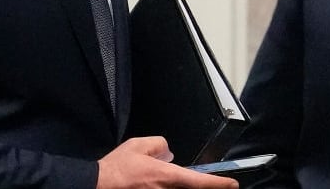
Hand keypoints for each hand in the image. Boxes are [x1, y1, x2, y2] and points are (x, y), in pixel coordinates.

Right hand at [97, 136, 238, 188]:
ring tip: (171, 177)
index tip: (232, 185)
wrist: (97, 186)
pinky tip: (157, 181)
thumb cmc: (116, 169)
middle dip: (203, 187)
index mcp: (166, 176)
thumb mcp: (138, 145)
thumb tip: (168, 153)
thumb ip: (158, 145)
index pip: (200, 182)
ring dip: (183, 185)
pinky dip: (170, 187)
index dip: (219, 184)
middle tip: (216, 184)